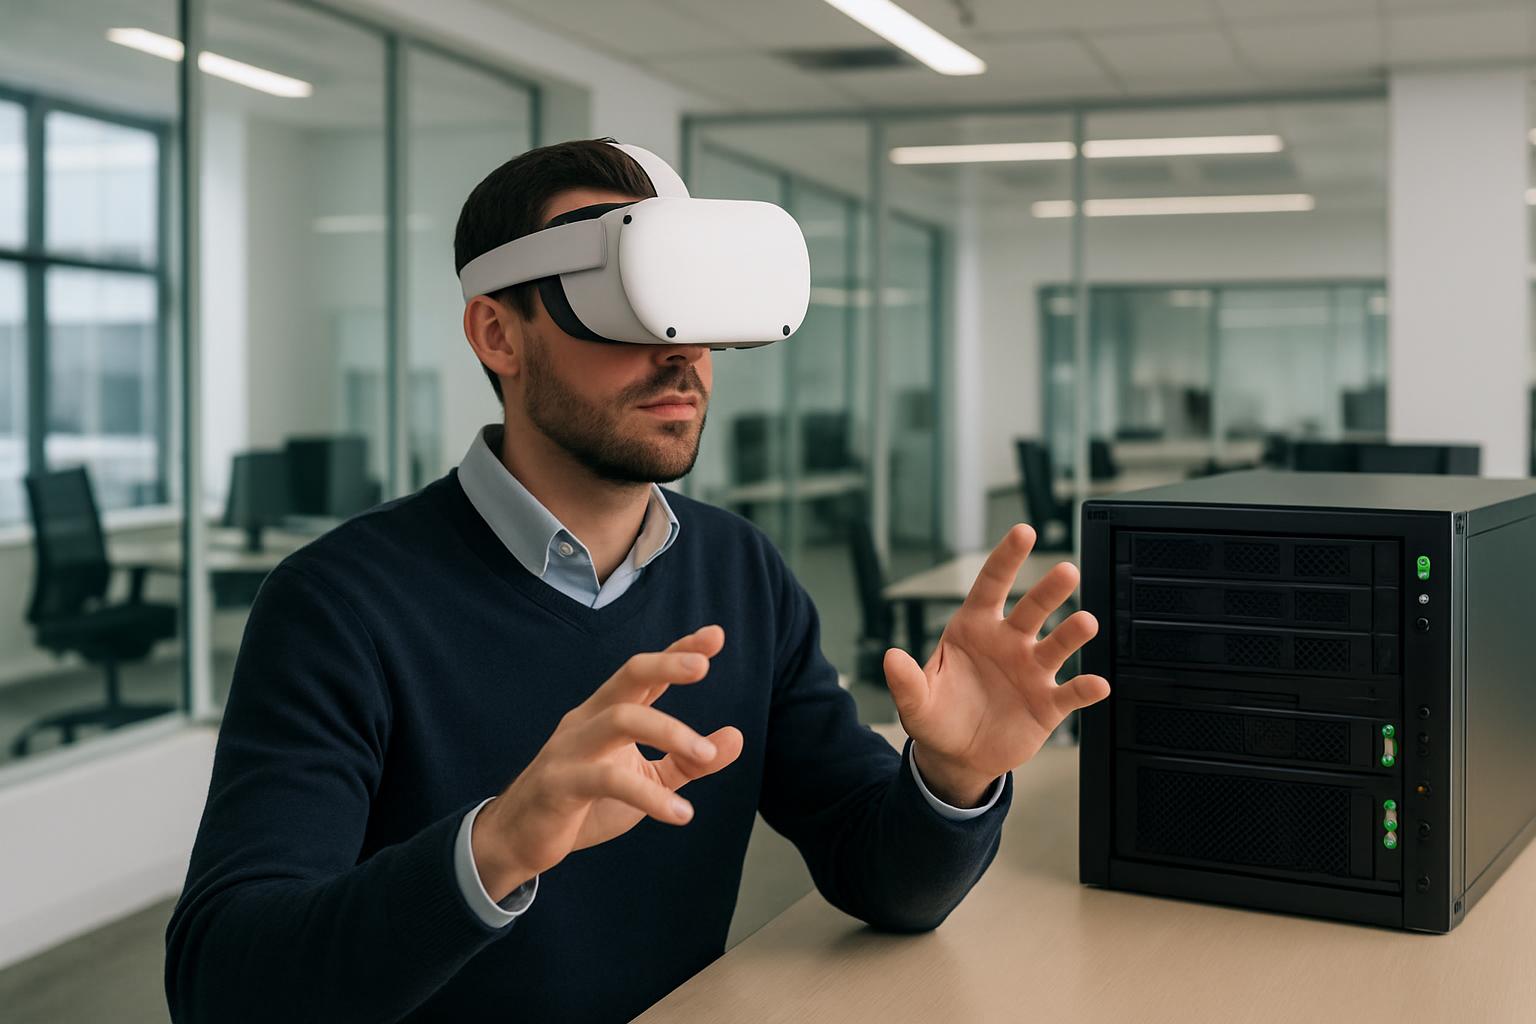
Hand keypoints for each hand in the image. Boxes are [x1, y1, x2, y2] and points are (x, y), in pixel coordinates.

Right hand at [471, 625, 743, 900]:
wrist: (519, 841)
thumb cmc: (585, 803)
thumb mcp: (646, 781)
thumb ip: (688, 761)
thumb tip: (737, 737)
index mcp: (607, 713)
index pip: (645, 674)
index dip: (678, 651)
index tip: (716, 635)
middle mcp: (588, 720)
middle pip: (628, 677)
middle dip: (666, 665)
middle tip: (703, 666)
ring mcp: (571, 748)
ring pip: (620, 719)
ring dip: (669, 731)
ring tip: (706, 754)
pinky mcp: (560, 784)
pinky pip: (608, 780)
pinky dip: (650, 797)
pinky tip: (681, 814)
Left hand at [884, 525, 1109, 806]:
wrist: (958, 756)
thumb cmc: (937, 716)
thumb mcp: (915, 701)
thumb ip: (905, 681)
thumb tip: (890, 657)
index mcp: (974, 628)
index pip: (991, 585)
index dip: (1006, 558)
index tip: (1024, 531)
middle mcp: (1008, 643)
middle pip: (1031, 609)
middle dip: (1049, 590)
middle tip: (1066, 571)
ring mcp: (1031, 671)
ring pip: (1057, 645)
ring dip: (1072, 633)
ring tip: (1086, 622)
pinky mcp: (1048, 704)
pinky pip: (1070, 692)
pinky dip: (1085, 688)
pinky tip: (1097, 683)